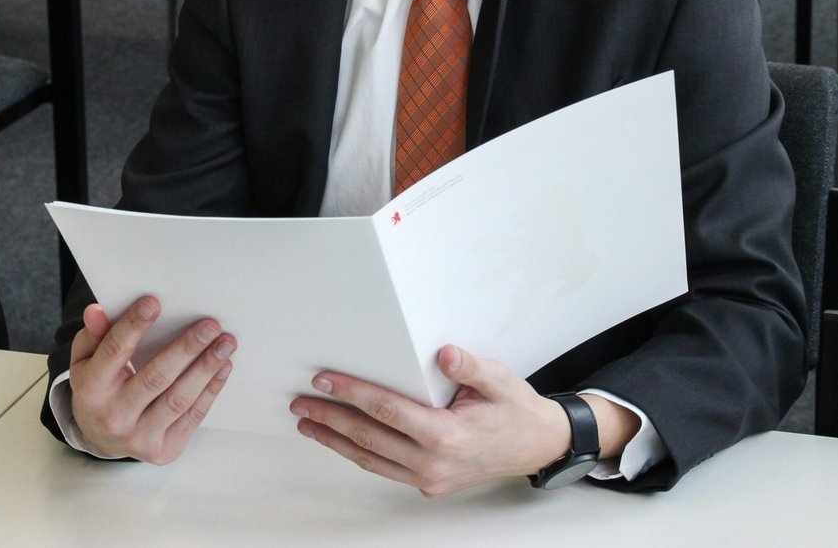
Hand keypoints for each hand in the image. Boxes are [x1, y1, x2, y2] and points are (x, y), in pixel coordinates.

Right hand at [68, 296, 235, 463]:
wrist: (101, 439)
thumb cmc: (98, 387)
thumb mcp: (86, 360)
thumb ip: (94, 334)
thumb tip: (97, 310)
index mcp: (90, 390)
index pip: (114, 352)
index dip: (133, 326)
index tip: (154, 302)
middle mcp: (113, 417)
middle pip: (155, 378)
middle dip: (186, 349)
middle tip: (209, 325)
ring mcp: (139, 437)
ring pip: (179, 399)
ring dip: (206, 368)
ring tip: (225, 343)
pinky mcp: (163, 450)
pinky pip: (193, 416)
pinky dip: (211, 389)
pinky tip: (223, 366)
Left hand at [289, 344, 571, 497]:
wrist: (536, 445)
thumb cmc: (515, 410)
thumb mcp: (499, 379)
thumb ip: (469, 367)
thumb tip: (445, 354)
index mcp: (447, 435)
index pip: (386, 409)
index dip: (352, 393)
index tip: (325, 381)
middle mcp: (433, 463)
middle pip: (369, 437)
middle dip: (330, 419)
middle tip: (301, 403)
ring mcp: (430, 478)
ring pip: (371, 459)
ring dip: (336, 441)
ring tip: (308, 424)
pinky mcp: (429, 484)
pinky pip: (385, 468)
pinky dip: (359, 454)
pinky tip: (343, 441)